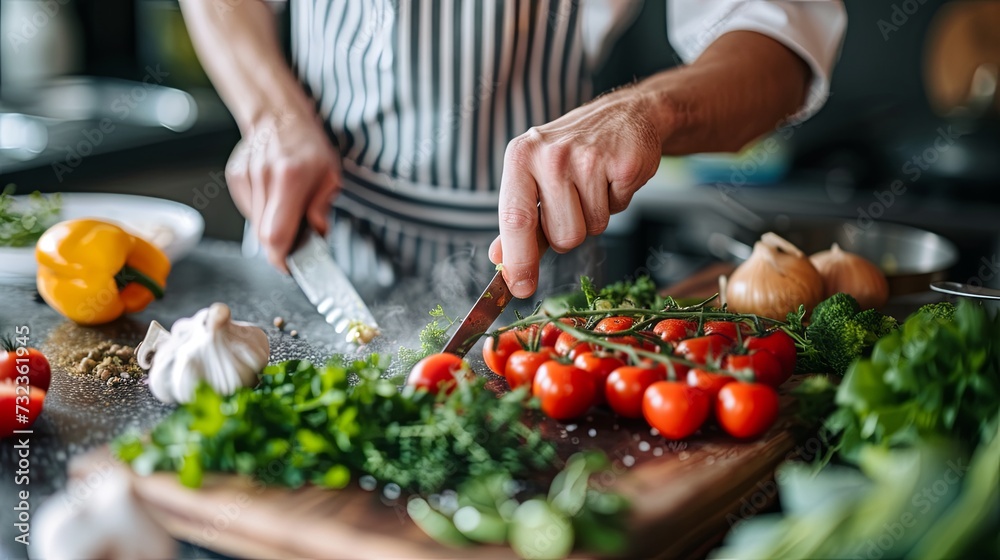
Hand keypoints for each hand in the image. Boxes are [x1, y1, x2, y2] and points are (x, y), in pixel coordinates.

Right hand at [226, 110, 340, 270]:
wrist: (278, 116)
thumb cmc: (309, 146)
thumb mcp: (330, 176)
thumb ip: (322, 208)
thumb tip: (316, 234)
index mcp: (290, 178)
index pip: (276, 235)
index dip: (282, 258)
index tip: (291, 265)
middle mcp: (264, 179)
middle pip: (264, 236)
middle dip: (281, 245)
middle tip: (297, 239)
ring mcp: (245, 179)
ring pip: (256, 225)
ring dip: (273, 226)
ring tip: (288, 207)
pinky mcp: (235, 179)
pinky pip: (250, 210)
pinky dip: (264, 212)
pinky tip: (274, 196)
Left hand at [490, 89, 661, 297]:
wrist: (624, 115)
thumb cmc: (572, 152)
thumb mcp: (534, 177)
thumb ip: (517, 221)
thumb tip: (498, 258)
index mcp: (520, 157)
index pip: (514, 219)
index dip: (518, 260)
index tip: (520, 288)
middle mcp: (549, 155)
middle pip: (562, 237)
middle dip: (572, 230)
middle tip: (576, 199)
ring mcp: (588, 157)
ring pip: (592, 228)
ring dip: (596, 215)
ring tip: (595, 185)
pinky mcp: (622, 162)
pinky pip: (618, 209)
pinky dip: (618, 200)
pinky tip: (614, 177)